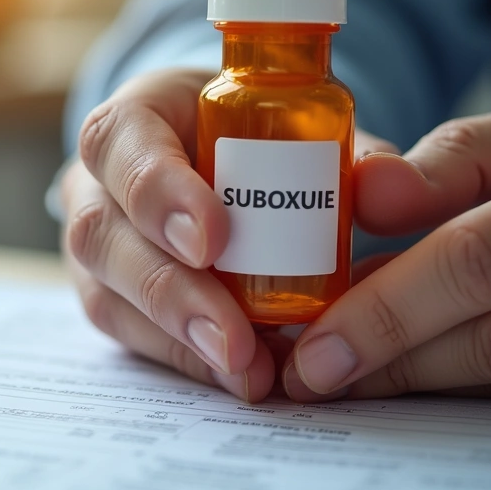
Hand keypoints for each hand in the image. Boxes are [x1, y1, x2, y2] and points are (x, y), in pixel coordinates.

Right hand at [59, 69, 396, 401]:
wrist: (217, 160)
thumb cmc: (257, 137)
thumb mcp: (304, 127)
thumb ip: (353, 152)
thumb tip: (392, 192)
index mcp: (136, 115)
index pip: (120, 140)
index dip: (158, 190)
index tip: (214, 240)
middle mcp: (98, 180)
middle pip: (102, 233)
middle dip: (170, 291)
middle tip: (235, 338)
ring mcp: (97, 243)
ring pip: (107, 293)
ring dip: (178, 337)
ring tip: (247, 370)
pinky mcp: (108, 292)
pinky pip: (129, 331)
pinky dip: (185, 357)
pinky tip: (238, 374)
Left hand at [285, 98, 490, 401]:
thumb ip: (452, 164)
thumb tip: (366, 195)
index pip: (478, 260)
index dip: (387, 312)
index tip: (315, 345)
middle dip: (394, 366)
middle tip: (315, 377)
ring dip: (426, 383)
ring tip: (352, 373)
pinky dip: (473, 386)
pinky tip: (418, 370)